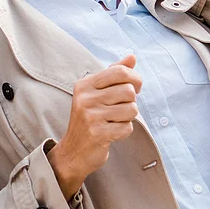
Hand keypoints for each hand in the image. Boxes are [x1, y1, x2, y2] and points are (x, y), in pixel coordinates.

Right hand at [47, 56, 142, 197]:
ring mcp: (90, 116)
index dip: (135, 79)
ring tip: (115, 121)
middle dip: (131, 102)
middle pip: (129, 91)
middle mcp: (85, 98)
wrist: (74, 152)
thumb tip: (132, 57)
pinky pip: (127, 127)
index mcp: (85, 84)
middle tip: (121, 109)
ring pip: (131, 109)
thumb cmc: (90, 118)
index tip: (135, 88)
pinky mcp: (97, 133)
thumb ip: (114, 73)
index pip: (120, 72)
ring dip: (128, 118)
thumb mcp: (97, 93)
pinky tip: (112, 132)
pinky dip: (124, 131)